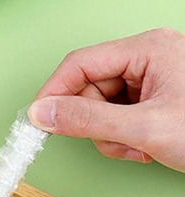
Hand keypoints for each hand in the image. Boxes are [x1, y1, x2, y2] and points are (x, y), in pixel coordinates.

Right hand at [27, 28, 184, 170]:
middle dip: (95, 122)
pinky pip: (121, 116)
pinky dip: (127, 138)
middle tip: (115, 142)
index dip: (54, 92)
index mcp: (148, 48)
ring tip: (142, 148)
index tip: (38, 120)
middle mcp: (149, 57)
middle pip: (91, 87)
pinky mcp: (158, 99)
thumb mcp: (146, 129)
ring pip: (104, 106)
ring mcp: (155, 78)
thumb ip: (88, 120)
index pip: (80, 63)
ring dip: (113, 135)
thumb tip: (42, 113)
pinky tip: (148, 148)